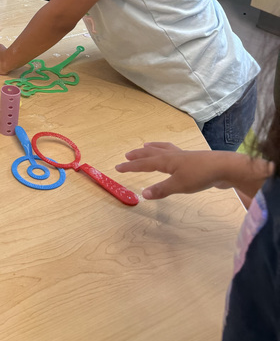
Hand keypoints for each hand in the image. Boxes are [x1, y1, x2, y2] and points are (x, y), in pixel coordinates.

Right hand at [115, 142, 231, 199]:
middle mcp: (172, 155)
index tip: (118, 168)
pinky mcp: (192, 159)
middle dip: (138, 155)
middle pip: (151, 153)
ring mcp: (183, 156)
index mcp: (166, 161)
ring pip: (163, 149)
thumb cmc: (200, 175)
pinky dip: (166, 150)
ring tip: (145, 146)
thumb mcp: (179, 185)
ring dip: (152, 148)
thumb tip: (143, 194)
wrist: (224, 167)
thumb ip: (161, 189)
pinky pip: (173, 151)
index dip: (130, 167)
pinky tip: (172, 154)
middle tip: (127, 155)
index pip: (144, 163)